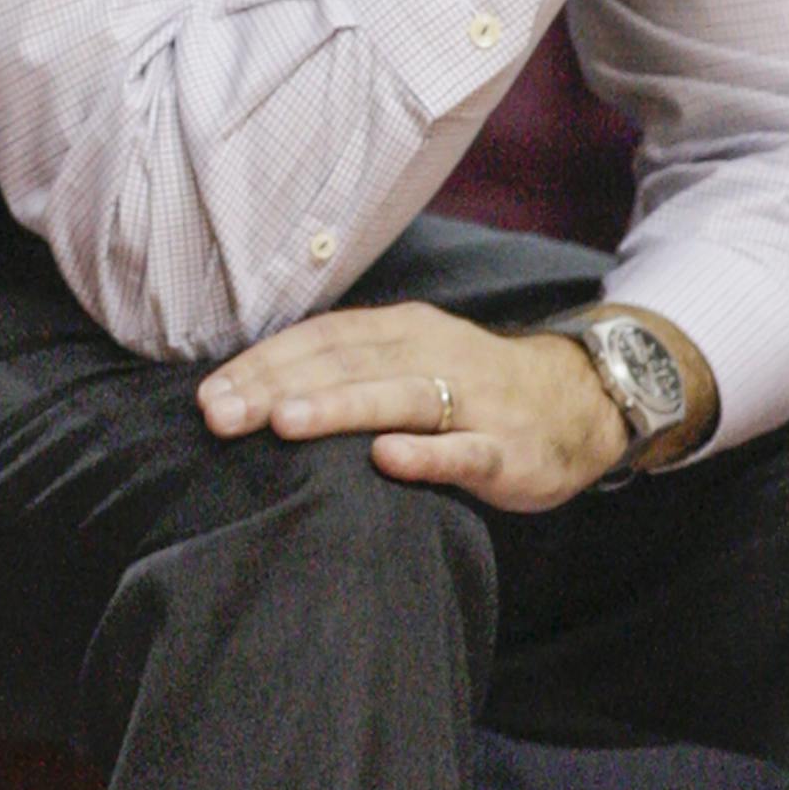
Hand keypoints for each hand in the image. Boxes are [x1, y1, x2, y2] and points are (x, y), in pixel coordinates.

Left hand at [198, 302, 629, 511]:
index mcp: (401, 331)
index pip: (320, 340)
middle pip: (345, 365)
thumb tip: (255, 392)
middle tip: (219, 415)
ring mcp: (472, 401)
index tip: (209, 395)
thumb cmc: (471, 389)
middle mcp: (432, 354)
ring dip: (338, 407)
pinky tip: (388, 459)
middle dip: (277, 387)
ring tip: (282, 422)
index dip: (263, 364)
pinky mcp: (507, 449)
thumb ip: (347, 370)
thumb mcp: (409, 361)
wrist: (579, 403)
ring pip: (398, 397)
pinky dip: (427, 453)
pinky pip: (465, 450)